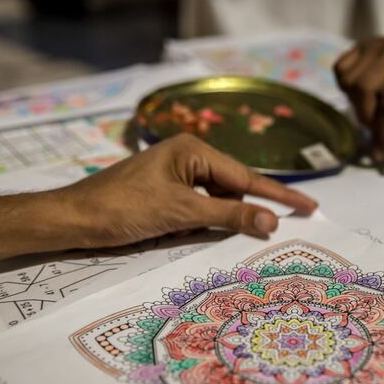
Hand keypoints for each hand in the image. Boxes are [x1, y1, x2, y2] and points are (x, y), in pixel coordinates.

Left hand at [56, 134, 317, 246]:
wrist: (73, 219)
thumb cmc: (125, 209)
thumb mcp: (182, 213)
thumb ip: (230, 215)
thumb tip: (272, 221)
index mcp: (192, 150)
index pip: (246, 176)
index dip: (280, 194)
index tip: (310, 206)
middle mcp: (186, 158)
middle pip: (232, 186)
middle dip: (252, 207)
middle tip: (289, 222)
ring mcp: (173, 176)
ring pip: (214, 200)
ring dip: (224, 218)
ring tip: (239, 230)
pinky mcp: (162, 194)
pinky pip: (195, 208)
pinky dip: (203, 223)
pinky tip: (200, 232)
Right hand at [335, 30, 383, 156]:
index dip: (383, 132)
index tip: (381, 152)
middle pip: (364, 89)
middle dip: (367, 118)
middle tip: (376, 130)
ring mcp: (373, 46)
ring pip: (349, 81)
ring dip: (356, 103)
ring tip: (372, 108)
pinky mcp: (360, 45)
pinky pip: (340, 69)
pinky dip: (346, 86)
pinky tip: (361, 92)